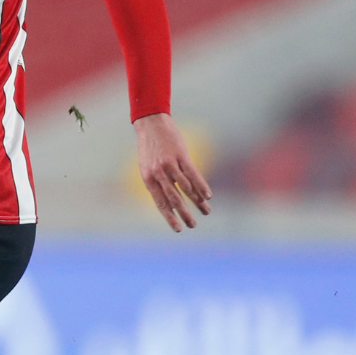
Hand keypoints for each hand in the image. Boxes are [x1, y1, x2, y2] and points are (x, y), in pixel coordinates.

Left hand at [134, 113, 211, 232]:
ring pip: (185, 188)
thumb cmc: (150, 148)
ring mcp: (170, 164)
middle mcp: (158, 174)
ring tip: (206, 211)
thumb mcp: (148, 168)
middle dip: (184, 214)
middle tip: (193, 225)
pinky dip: (201, 186)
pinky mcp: (181, 156)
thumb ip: (157, 183)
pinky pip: (192, 174)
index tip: (179, 229)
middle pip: (174, 199)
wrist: (151, 125)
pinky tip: (208, 196)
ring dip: (197, 202)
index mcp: (148, 179)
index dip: (170, 217)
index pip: (161, 203)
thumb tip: (170, 200)